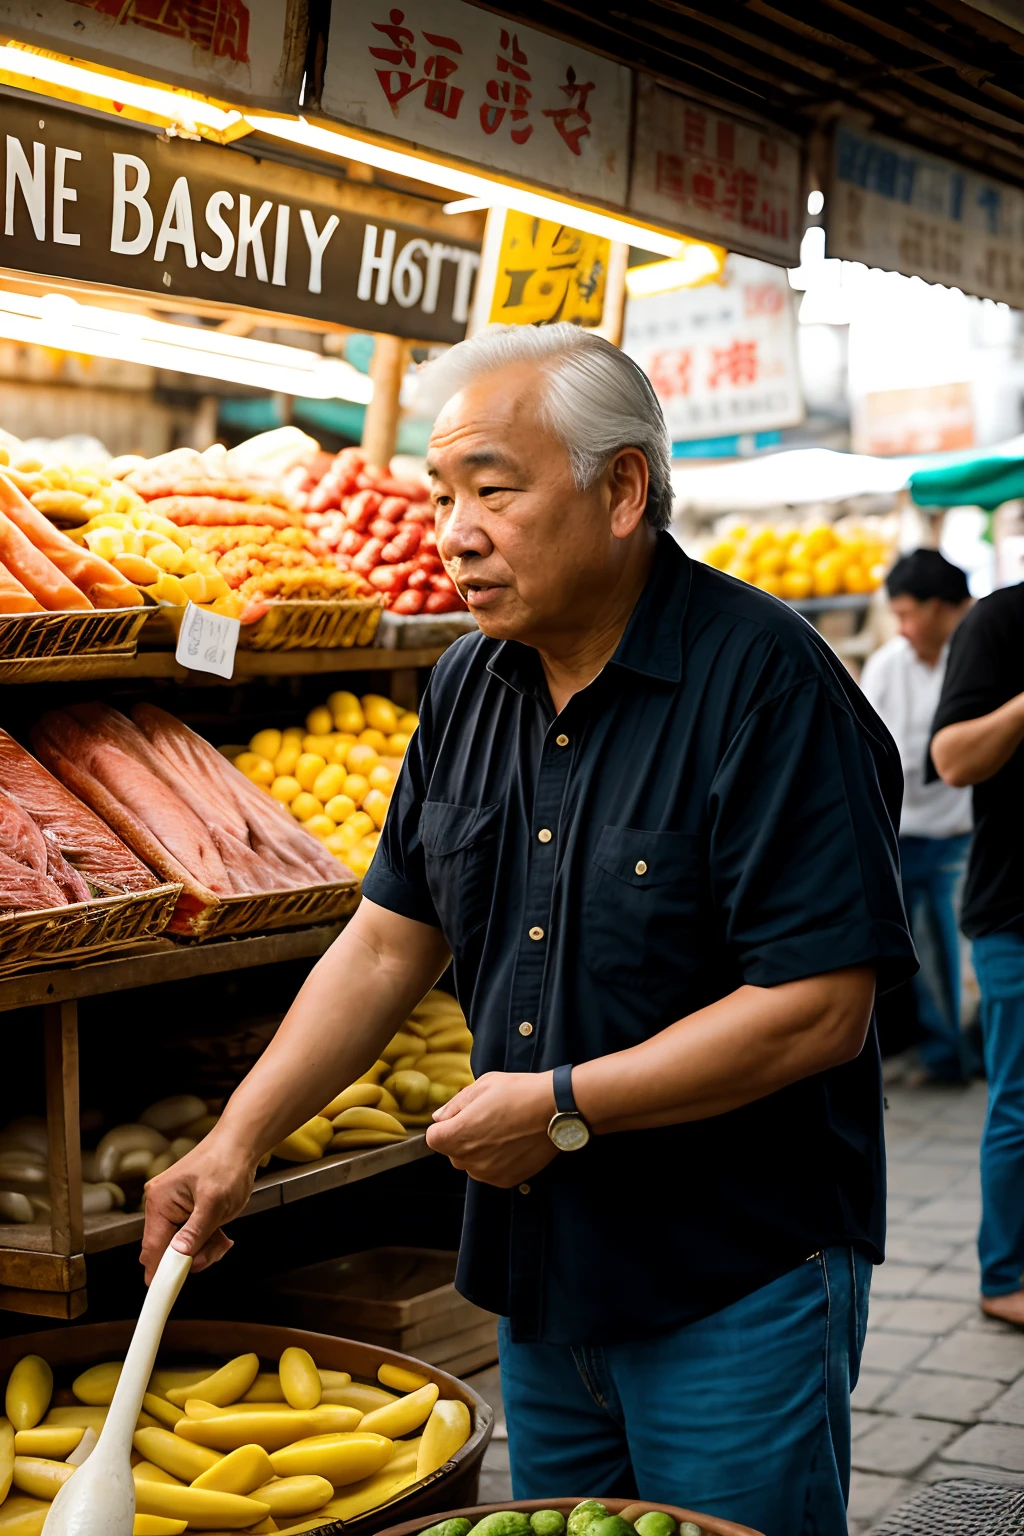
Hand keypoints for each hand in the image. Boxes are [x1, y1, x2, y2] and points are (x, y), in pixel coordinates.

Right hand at [139, 1129, 257, 1284]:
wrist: (241, 1145)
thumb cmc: (226, 1163)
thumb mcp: (214, 1202)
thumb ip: (196, 1231)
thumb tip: (179, 1256)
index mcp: (159, 1202)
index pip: (153, 1249)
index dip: (162, 1272)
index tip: (168, 1293)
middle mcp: (160, 1206)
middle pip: (167, 1252)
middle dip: (193, 1257)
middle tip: (216, 1247)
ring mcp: (173, 1210)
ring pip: (182, 1249)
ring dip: (205, 1249)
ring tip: (222, 1237)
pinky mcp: (185, 1212)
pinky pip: (190, 1239)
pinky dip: (207, 1242)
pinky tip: (220, 1233)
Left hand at [425, 1071, 557, 1186]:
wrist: (555, 1110)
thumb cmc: (519, 1093)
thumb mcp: (482, 1086)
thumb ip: (455, 1105)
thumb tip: (439, 1117)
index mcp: (458, 1134)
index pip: (433, 1138)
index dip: (445, 1125)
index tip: (461, 1116)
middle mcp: (469, 1159)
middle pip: (452, 1152)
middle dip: (462, 1138)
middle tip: (486, 1119)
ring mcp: (488, 1173)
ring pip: (471, 1163)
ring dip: (478, 1151)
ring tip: (501, 1131)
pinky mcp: (506, 1180)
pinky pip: (490, 1172)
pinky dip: (496, 1161)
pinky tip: (511, 1143)